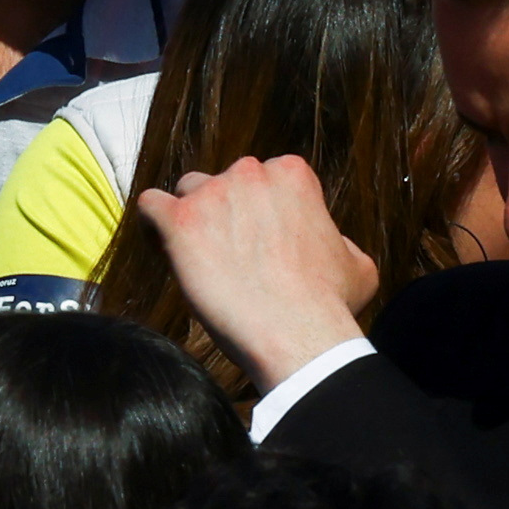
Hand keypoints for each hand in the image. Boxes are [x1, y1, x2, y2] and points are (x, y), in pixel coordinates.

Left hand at [141, 155, 382, 386]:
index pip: (263, 179)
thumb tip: (330, 240)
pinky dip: (153, 225)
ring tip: (201, 259)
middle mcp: (249, 172)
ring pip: (189, 192)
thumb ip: (338, 239)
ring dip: (193, 218)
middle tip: (233, 258)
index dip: (260, 212)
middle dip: (227, 214)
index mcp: (292, 174)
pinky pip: (151, 205)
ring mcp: (212, 193)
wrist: (299, 336)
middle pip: (224, 183)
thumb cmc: (330, 306)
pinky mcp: (180, 221)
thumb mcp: (357, 265)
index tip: (261, 244)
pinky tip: (165, 248)